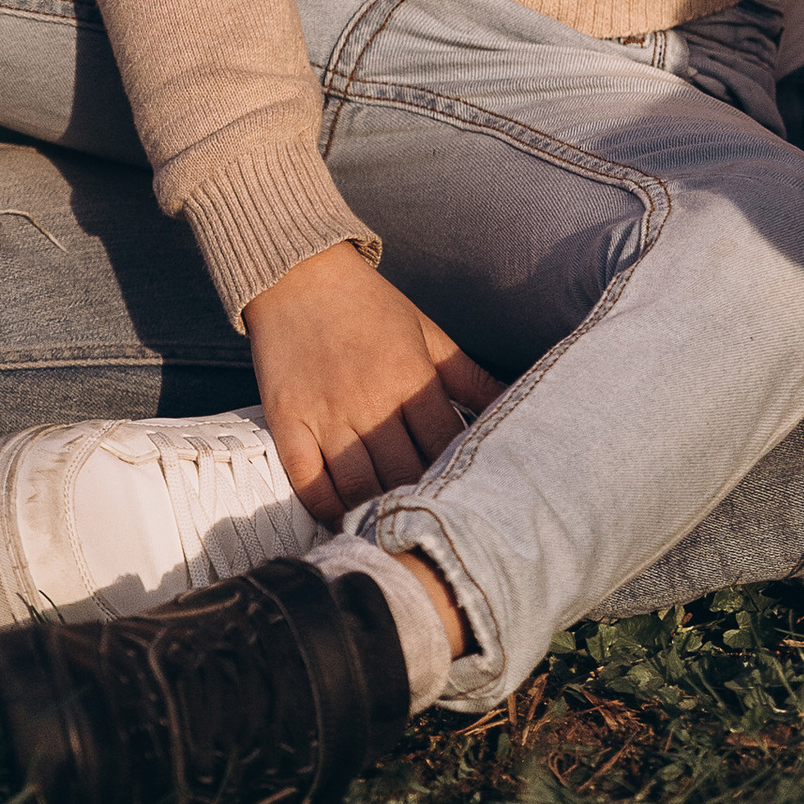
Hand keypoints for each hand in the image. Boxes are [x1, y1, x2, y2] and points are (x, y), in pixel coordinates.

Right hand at [242, 242, 503, 519]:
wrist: (298, 273)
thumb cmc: (370, 305)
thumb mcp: (428, 333)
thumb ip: (470, 377)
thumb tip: (516, 402)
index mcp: (411, 375)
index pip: (445, 443)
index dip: (458, 475)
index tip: (467, 496)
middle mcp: (369, 398)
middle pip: (403, 471)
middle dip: (420, 498)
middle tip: (431, 522)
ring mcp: (324, 412)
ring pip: (358, 483)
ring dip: (377, 510)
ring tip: (392, 530)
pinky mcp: (286, 420)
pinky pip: (307, 479)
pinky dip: (326, 507)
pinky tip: (342, 520)